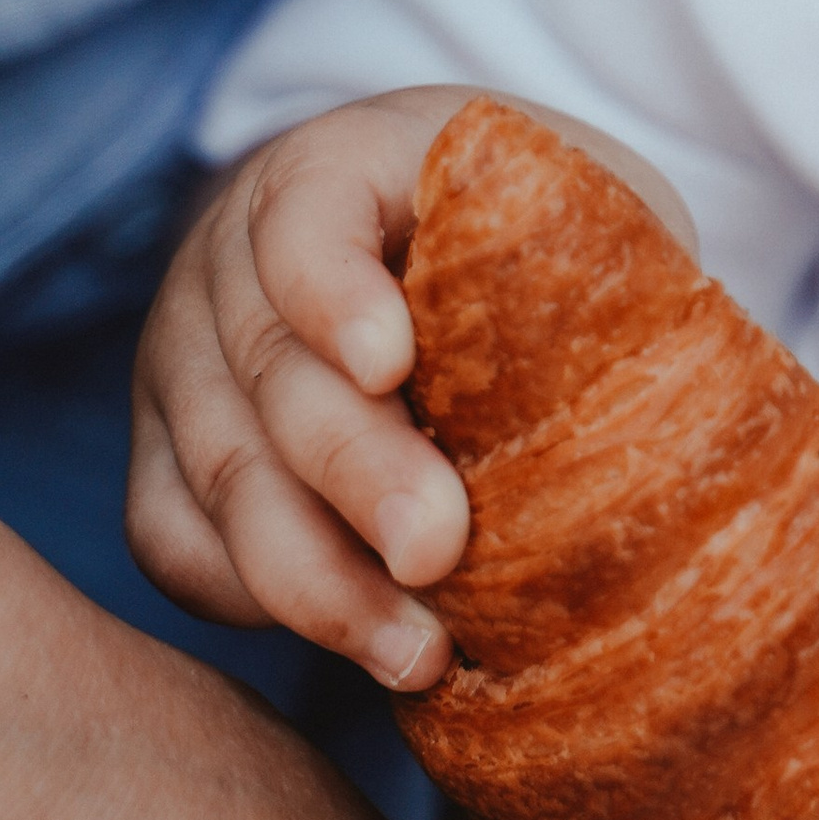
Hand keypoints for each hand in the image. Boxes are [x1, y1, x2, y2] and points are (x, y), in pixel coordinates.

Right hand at [129, 87, 691, 689]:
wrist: (438, 244)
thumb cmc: (528, 235)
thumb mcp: (571, 208)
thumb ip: (584, 263)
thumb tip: (652, 392)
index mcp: (335, 169)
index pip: (305, 221)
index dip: (335, 292)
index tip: (392, 360)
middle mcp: (230, 260)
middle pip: (270, 369)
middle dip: (355, 471)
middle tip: (437, 548)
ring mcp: (183, 360)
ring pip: (221, 475)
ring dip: (315, 577)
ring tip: (415, 649)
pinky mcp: (166, 455)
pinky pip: (176, 539)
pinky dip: (253, 600)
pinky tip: (350, 642)